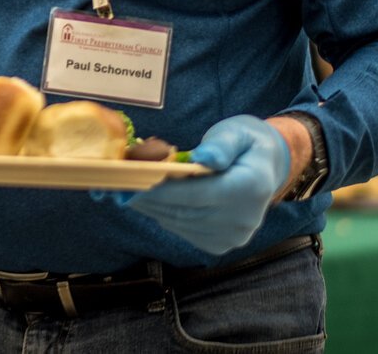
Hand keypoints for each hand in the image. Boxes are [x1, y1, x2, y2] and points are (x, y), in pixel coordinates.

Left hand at [99, 115, 290, 255]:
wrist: (267, 168)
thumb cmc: (247, 144)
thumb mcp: (237, 133)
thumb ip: (221, 145)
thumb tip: (203, 158)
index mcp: (248, 189)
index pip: (194, 194)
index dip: (158, 189)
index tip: (127, 183)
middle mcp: (241, 220)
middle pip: (181, 210)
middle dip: (144, 197)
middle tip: (110, 185)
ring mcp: (230, 237)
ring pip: (177, 222)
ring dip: (147, 206)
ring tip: (120, 189)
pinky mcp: (219, 244)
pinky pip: (181, 228)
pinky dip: (161, 213)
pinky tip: (145, 198)